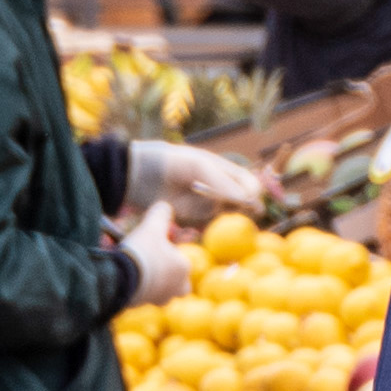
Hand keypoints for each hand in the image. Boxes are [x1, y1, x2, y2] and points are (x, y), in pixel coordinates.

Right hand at [117, 217, 199, 309]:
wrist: (122, 279)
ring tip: (136, 271)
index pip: (180, 260)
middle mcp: (176, 287)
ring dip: (152, 283)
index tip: (153, 247)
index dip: (167, 253)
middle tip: (151, 264)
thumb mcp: (151, 227)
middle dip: (168, 276)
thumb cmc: (142, 252)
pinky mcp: (143, 306)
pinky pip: (144, 297)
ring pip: (162, 292)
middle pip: (179, 283)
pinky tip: (127, 279)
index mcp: (183, 268)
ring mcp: (159, 299)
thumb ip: (160, 214)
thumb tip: (165, 206)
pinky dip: (139, 289)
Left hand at [130, 137, 261, 218]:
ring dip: (227, 222)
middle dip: (244, 211)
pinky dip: (209, 228)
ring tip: (214, 219)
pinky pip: (209, 226)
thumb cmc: (169, 162)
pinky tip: (199, 223)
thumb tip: (248, 199)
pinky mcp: (193, 218)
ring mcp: (206, 204)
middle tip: (236, 216)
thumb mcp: (197, 166)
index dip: (254, 193)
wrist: (136, 174)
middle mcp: (219, 188)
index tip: (249, 203)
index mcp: (224, 169)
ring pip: (228, 217)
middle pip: (243, 203)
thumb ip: (222, 181)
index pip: (250, 183)